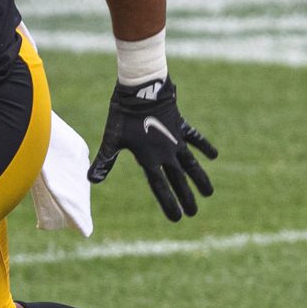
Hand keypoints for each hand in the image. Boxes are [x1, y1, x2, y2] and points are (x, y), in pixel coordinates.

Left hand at [86, 79, 218, 222]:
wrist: (142, 89)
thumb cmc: (124, 115)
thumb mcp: (112, 139)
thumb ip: (104, 161)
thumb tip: (91, 180)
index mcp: (149, 159)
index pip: (160, 187)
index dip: (168, 203)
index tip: (177, 218)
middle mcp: (166, 153)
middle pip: (178, 180)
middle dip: (186, 197)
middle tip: (194, 213)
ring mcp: (175, 139)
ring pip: (191, 163)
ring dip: (200, 178)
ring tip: (209, 193)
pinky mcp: (180, 126)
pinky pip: (195, 138)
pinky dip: (204, 146)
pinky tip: (214, 155)